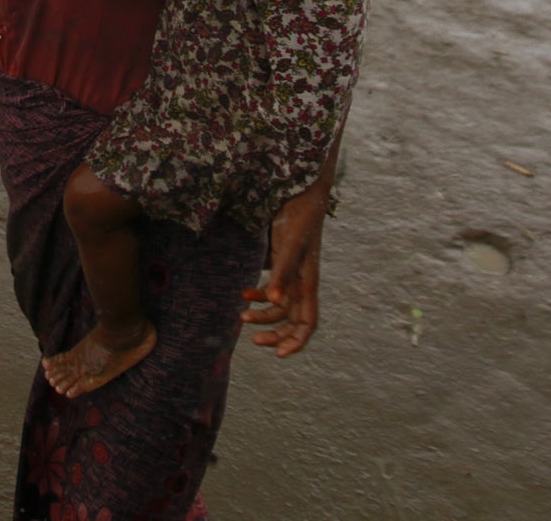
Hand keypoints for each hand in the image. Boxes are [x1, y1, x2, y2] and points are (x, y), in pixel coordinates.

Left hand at [240, 183, 325, 355]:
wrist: (300, 195)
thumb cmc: (300, 219)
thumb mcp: (289, 246)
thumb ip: (281, 272)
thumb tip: (272, 300)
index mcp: (308, 283)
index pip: (308, 322)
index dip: (297, 341)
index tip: (279, 355)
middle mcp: (302, 283)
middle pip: (293, 321)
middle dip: (276, 334)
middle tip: (254, 341)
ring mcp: (292, 274)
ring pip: (280, 307)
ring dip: (263, 316)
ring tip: (241, 317)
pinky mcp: (282, 263)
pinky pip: (272, 289)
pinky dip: (258, 295)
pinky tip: (243, 294)